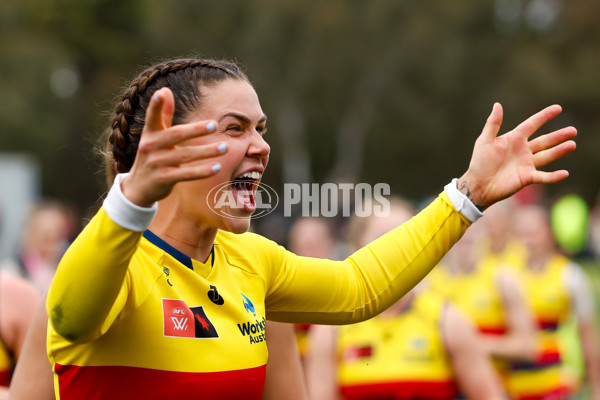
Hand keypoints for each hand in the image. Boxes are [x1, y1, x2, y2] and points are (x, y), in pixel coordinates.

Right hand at [121, 88, 226, 206]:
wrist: (139, 187)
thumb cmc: (152, 156)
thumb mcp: (154, 135)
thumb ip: (163, 114)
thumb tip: (165, 89)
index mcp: (150, 133)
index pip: (152, 117)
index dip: (155, 105)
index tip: (160, 93)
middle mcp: (151, 146)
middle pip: (176, 135)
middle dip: (196, 130)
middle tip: (214, 124)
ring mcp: (157, 163)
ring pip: (185, 156)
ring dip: (206, 151)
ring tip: (225, 147)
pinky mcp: (164, 179)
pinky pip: (187, 174)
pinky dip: (202, 171)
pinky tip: (217, 167)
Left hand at [458, 103, 575, 209]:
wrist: (478, 185)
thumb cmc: (479, 162)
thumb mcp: (484, 140)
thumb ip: (493, 123)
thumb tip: (497, 104)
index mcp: (514, 139)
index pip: (532, 124)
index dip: (544, 116)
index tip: (558, 108)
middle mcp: (523, 150)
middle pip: (544, 140)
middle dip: (558, 136)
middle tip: (573, 130)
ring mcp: (526, 164)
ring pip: (547, 156)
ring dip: (559, 151)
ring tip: (572, 144)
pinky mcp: (527, 178)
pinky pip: (543, 177)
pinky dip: (554, 176)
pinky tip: (565, 173)